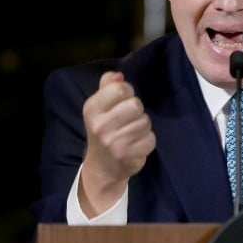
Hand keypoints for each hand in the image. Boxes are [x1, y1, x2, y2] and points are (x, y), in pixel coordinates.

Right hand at [78, 71, 155, 215]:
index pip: (119, 88)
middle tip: (129, 119)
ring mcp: (114, 142)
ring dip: (143, 127)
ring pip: (145, 122)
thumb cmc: (104, 130)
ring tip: (131, 133)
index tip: (123, 101)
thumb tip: (118, 75)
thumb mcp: (99, 107)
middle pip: (136, 105)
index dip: (128, 92)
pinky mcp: (128, 156)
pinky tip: (136, 145)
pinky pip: (150, 139)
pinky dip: (147, 141)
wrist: (102, 167)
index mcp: (92, 109)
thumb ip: (107, 87)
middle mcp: (100, 125)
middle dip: (137, 111)